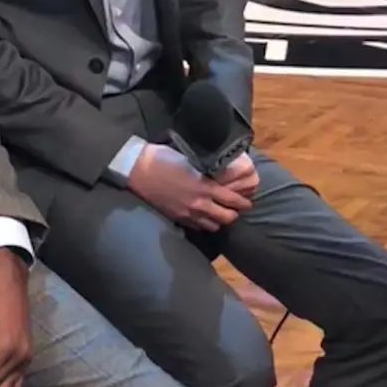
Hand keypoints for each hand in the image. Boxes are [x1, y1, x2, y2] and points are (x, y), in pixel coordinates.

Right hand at [127, 142, 252, 230]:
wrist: (139, 171)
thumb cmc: (164, 158)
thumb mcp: (190, 159)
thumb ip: (206, 169)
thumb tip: (219, 170)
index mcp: (205, 186)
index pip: (232, 200)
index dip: (243, 202)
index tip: (248, 202)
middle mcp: (200, 204)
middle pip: (227, 217)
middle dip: (234, 214)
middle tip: (235, 209)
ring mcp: (188, 213)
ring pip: (213, 226)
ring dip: (219, 221)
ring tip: (219, 215)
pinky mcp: (177, 218)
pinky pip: (197, 227)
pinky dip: (204, 224)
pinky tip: (202, 218)